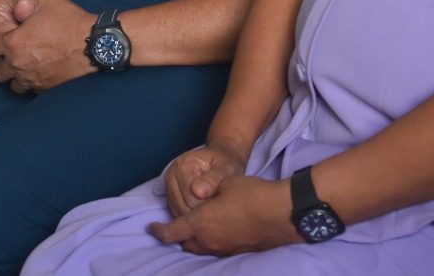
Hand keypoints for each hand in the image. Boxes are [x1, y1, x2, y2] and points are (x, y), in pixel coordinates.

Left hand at [0, 0, 95, 93]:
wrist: (95, 44)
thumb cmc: (70, 22)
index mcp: (14, 43)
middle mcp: (19, 64)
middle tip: (1, 59)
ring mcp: (33, 78)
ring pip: (12, 84)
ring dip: (12, 77)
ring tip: (18, 68)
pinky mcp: (46, 88)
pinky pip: (30, 90)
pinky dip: (29, 84)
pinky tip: (35, 75)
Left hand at [148, 175, 297, 255]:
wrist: (282, 213)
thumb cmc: (251, 194)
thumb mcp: (224, 182)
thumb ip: (206, 189)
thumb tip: (198, 191)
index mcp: (200, 222)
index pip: (171, 232)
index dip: (158, 231)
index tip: (151, 227)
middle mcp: (209, 240)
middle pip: (185, 243)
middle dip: (178, 234)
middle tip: (177, 223)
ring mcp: (225, 249)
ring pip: (201, 248)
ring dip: (195, 239)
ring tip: (198, 225)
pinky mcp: (238, 251)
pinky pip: (217, 249)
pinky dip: (211, 241)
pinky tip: (219, 229)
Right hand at [164, 141, 246, 216]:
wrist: (221, 157)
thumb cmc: (225, 163)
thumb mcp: (226, 167)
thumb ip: (213, 179)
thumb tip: (198, 192)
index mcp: (182, 166)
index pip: (191, 200)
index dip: (209, 206)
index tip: (222, 200)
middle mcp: (171, 175)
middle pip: (183, 208)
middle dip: (202, 210)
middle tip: (218, 202)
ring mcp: (169, 186)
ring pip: (180, 213)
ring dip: (196, 213)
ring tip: (212, 202)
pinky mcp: (170, 195)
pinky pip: (178, 213)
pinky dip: (191, 214)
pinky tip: (204, 206)